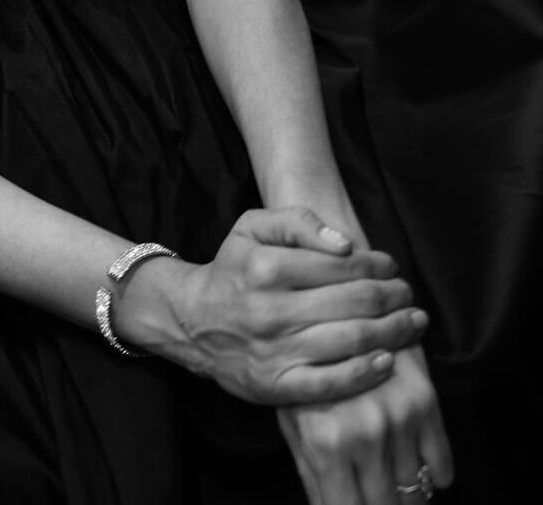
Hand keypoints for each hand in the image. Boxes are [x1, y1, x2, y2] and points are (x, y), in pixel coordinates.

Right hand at [121, 206, 427, 405]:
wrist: (194, 320)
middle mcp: (273, 310)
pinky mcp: (279, 385)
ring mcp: (277, 351)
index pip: (340, 265)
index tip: (391, 266)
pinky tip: (388, 361)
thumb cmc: (233, 270)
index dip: (375, 265)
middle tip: (408, 295)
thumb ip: (296, 221)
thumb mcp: (251, 227)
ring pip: (350, 341)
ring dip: (392, 332)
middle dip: (392, 297)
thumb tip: (344, 243)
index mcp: (267, 267)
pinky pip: (332, 383)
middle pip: (353, 303)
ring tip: (413, 323)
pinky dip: (365, 373)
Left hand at [277, 345, 453, 502]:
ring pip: (417, 490)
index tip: (353, 503)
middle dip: (380, 503)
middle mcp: (365, 434)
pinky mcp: (426, 400)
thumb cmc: (304, 364)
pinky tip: (415, 461)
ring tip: (390, 476)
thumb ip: (310, 470)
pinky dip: (434, 475)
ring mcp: (399, 418)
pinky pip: (443, 466)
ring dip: (406, 491)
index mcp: (326, 442)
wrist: (337, 302)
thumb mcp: (293, 415)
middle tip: (372, 491)